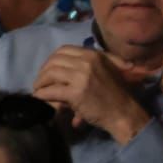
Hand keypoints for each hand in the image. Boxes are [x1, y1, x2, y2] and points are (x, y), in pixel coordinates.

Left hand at [31, 45, 150, 145]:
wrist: (124, 113)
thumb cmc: (116, 94)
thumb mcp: (106, 70)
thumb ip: (87, 65)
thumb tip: (65, 69)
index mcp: (93, 54)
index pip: (64, 50)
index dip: (52, 59)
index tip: (48, 69)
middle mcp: (87, 61)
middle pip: (54, 60)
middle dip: (43, 70)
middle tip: (40, 80)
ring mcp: (81, 76)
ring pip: (50, 73)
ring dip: (40, 81)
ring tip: (38, 89)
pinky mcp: (76, 92)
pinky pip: (51, 90)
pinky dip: (42, 94)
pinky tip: (40, 97)